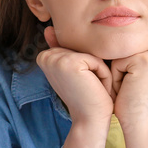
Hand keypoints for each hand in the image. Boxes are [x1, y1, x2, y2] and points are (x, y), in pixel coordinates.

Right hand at [36, 26, 113, 147]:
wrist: (89, 119)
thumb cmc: (86, 96)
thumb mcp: (74, 70)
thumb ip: (64, 49)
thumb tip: (48, 28)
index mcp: (44, 56)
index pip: (76, 47)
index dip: (84, 64)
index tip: (80, 82)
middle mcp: (47, 56)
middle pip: (83, 48)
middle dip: (91, 65)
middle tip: (86, 86)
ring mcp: (57, 59)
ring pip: (91, 53)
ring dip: (98, 69)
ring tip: (92, 86)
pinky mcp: (71, 63)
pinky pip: (97, 60)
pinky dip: (103, 74)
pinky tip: (96, 88)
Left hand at [110, 17, 147, 129]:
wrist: (139, 120)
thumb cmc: (139, 95)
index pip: (138, 43)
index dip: (134, 62)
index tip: (142, 79)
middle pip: (130, 45)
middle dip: (127, 65)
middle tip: (136, 84)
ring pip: (122, 53)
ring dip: (120, 71)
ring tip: (131, 85)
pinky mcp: (142, 62)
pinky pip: (115, 62)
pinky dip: (115, 77)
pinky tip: (127, 88)